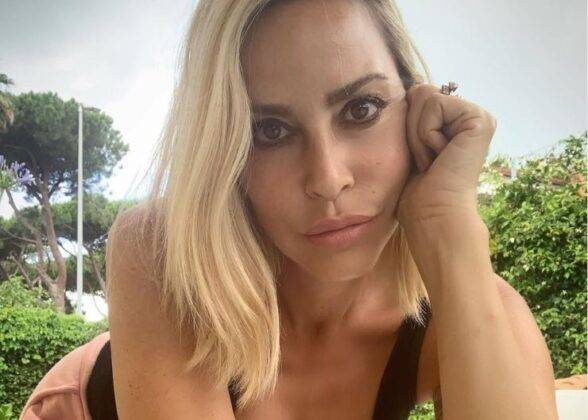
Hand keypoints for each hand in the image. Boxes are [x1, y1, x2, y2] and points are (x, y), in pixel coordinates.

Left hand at [395, 83, 496, 227]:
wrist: (431, 213)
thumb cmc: (417, 190)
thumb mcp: (410, 143)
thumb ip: (413, 114)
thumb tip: (413, 87)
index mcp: (455, 122)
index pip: (416, 97)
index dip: (406, 127)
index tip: (420, 159)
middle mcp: (470, 117)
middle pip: (420, 93)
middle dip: (411, 129)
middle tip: (427, 160)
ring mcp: (478, 117)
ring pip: (425, 97)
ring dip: (417, 134)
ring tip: (432, 160)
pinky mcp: (480, 119)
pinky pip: (435, 104)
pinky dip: (426, 134)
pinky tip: (440, 156)